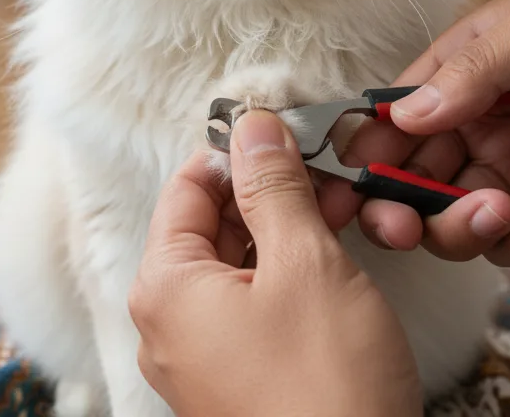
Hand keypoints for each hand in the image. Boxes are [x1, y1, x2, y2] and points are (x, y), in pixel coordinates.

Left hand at [130, 110, 421, 416]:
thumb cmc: (325, 383)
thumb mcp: (304, 263)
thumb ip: (274, 188)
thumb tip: (253, 126)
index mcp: (166, 286)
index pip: (187, 188)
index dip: (237, 153)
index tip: (285, 134)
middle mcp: (169, 323)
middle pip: (212, 226)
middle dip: (270, 194)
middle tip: (329, 177)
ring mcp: (200, 358)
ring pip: (237, 265)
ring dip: (286, 232)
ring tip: (343, 214)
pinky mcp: (235, 381)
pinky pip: (251, 307)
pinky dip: (287, 276)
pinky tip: (333, 263)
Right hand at [336, 0, 509, 265]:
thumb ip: (479, 70)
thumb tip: (407, 116)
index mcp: (460, 69)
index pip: (390, 118)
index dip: (363, 154)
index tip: (351, 187)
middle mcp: (478, 121)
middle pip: (411, 179)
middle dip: (399, 210)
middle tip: (405, 226)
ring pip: (457, 219)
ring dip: (463, 229)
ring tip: (504, 208)